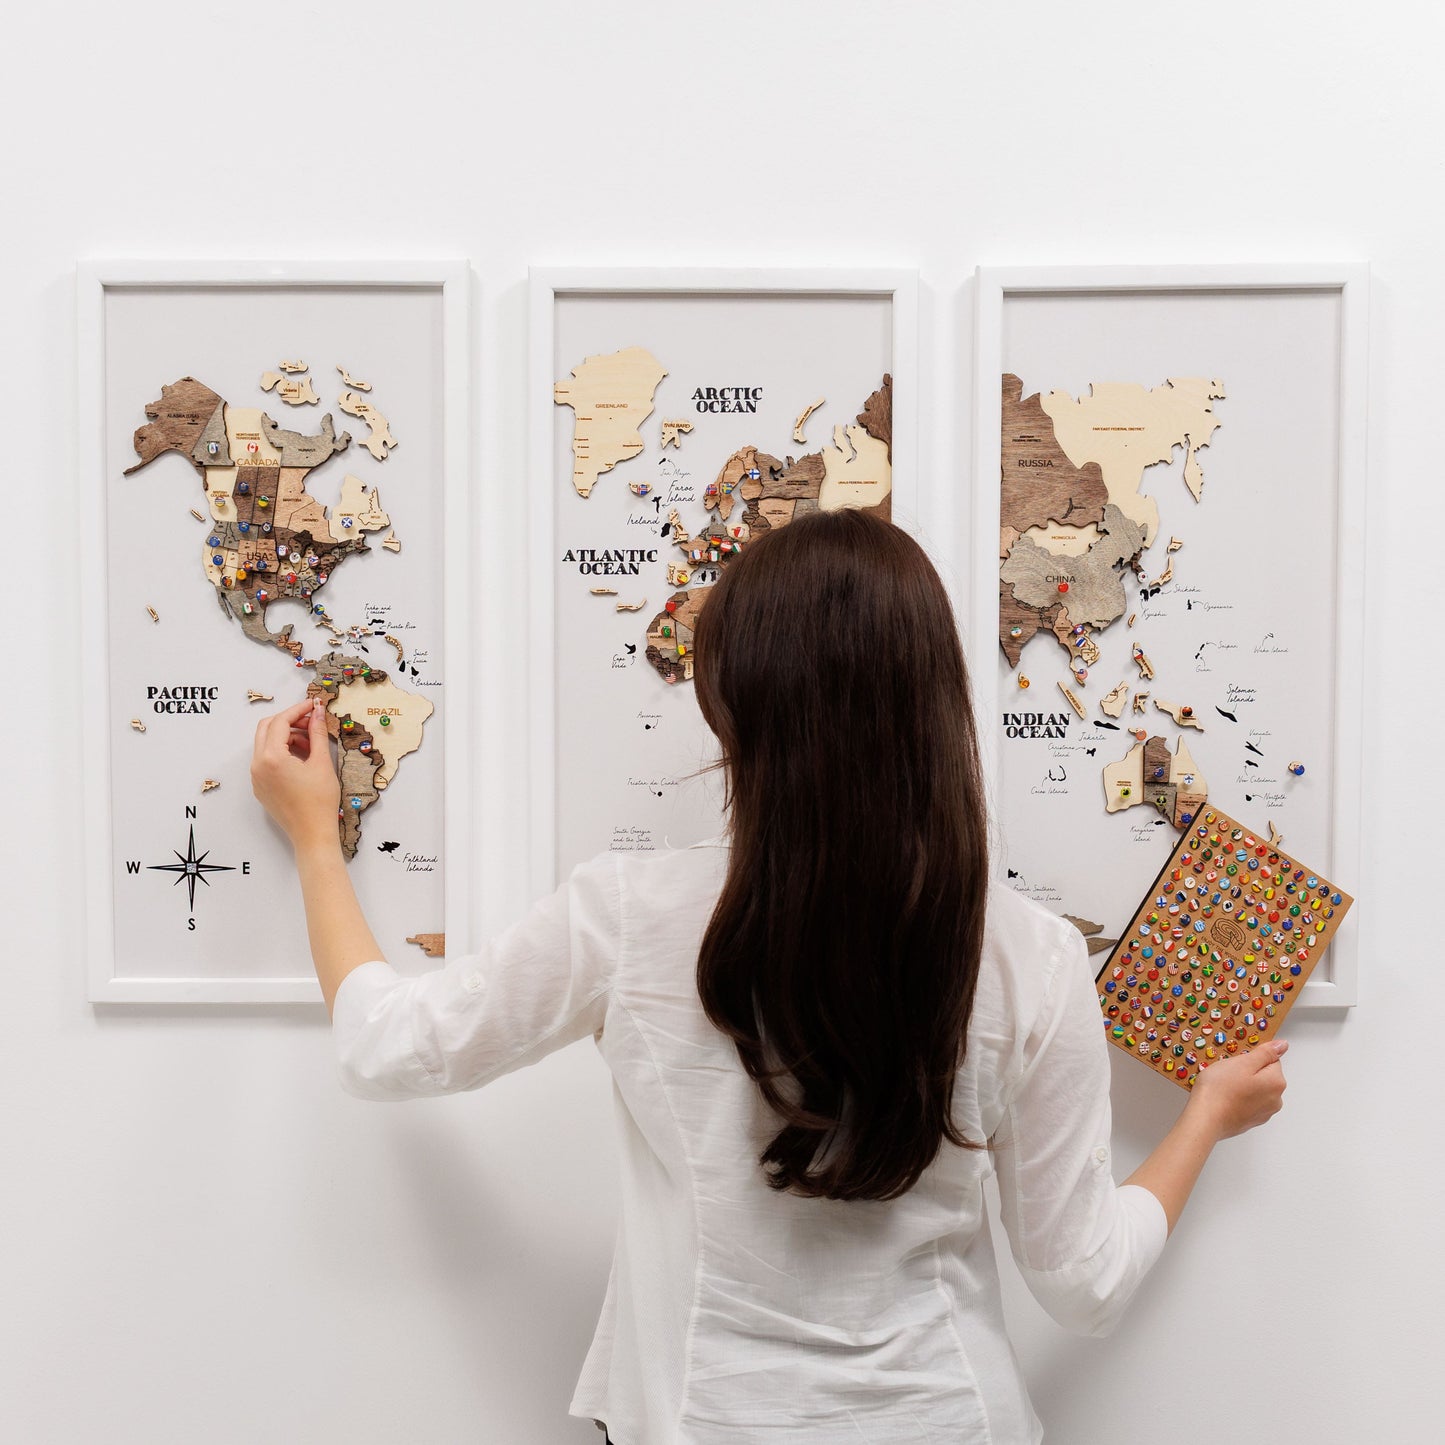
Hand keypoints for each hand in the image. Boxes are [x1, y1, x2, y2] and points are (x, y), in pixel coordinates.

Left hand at [251, 697, 340, 853]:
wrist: (312, 833)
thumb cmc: (319, 801)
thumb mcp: (322, 762)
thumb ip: (318, 733)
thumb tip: (319, 711)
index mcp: (271, 757)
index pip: (280, 722)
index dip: (298, 710)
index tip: (314, 705)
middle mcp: (257, 765)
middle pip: (267, 728)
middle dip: (289, 721)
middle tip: (312, 721)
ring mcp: (256, 777)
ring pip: (266, 744)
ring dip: (286, 736)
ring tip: (311, 743)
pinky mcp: (260, 786)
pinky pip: (266, 760)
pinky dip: (281, 752)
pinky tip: (302, 758)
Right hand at [1187, 1039, 1288, 1139]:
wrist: (1205, 1118)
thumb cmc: (1221, 1090)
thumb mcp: (1242, 1062)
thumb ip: (1265, 1053)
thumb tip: (1282, 1046)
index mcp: (1276, 1083)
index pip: (1270, 1059)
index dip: (1251, 1057)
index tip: (1237, 1060)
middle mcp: (1275, 1100)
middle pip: (1264, 1075)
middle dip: (1247, 1071)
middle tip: (1228, 1072)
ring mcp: (1264, 1113)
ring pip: (1255, 1089)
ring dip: (1242, 1085)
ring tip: (1224, 1086)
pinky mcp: (1251, 1121)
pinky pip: (1248, 1102)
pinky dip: (1238, 1098)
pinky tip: (1224, 1097)